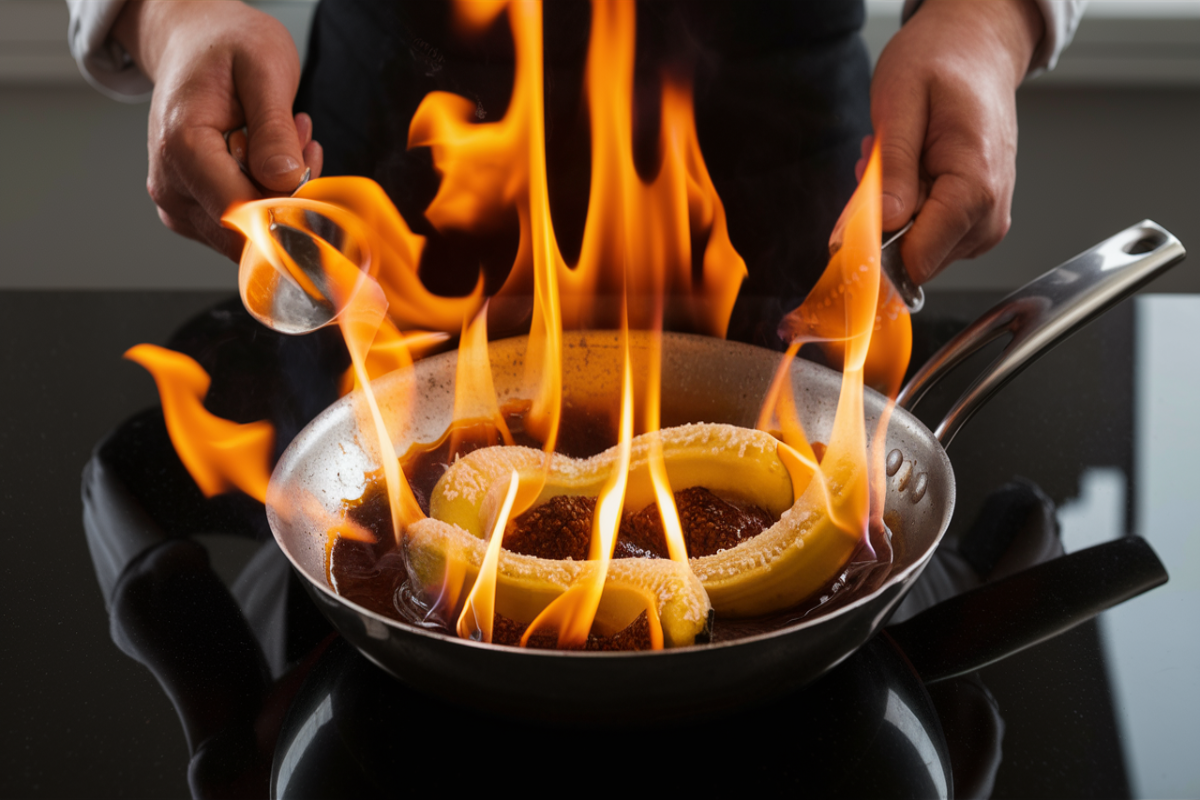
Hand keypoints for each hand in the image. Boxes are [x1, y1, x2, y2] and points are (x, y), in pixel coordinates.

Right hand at [112, 0, 322, 259]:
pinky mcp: (193, 212)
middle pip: (247, 231)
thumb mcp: (264, 70)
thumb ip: (274, 129)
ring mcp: (179, 204)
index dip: (288, 205)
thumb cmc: (225, 46)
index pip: (242, 213)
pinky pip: (243, 226)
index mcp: (182, 149)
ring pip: (250, 234)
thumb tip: (285, 181)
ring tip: (283, 137)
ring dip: (281, 194)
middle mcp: (171, 187)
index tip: (310, 163)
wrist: (193, 42)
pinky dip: (269, 196)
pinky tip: (273, 155)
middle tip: (299, 139)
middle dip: (287, 195)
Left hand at [863, 0, 1043, 283]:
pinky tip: (911, 168)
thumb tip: (883, 225)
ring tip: (900, 159)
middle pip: (914, 257)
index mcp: (974, 187)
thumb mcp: (900, 103)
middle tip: (883, 165)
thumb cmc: (942, 64)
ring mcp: (986, 221)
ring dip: (895, 211)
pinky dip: (909, 208)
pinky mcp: (977, 221)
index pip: (917, 259)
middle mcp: (989, 214)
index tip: (858, 207)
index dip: (875, 243)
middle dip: (884, 220)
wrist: (977, 49)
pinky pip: (928, 235)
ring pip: (917, 248)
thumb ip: (893, 168)